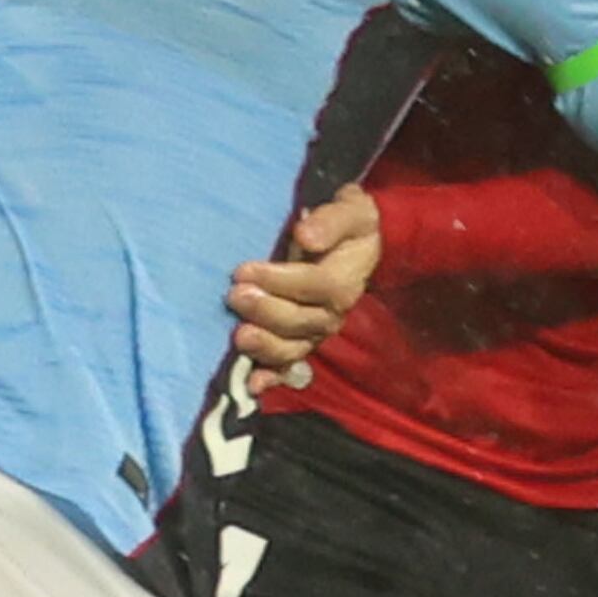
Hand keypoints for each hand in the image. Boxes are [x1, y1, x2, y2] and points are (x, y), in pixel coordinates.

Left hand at [223, 184, 382, 383]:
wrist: (362, 245)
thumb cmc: (350, 225)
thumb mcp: (350, 211)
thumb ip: (330, 221)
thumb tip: (305, 234)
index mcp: (345, 280)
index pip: (315, 285)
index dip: (279, 281)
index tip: (243, 270)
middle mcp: (333, 312)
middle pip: (302, 321)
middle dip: (266, 312)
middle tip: (235, 296)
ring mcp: (317, 331)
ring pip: (294, 348)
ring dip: (266, 347)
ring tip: (239, 338)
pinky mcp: (303, 342)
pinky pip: (289, 366)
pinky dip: (272, 378)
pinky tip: (252, 385)